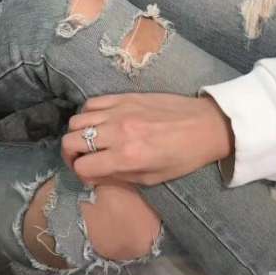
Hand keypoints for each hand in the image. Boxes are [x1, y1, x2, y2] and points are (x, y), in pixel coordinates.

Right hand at [61, 93, 233, 185]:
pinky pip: (92, 103)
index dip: (80, 174)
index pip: (82, 166)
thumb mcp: (152, 178)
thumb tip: (93, 174)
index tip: (88, 175)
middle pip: (70, 141)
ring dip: (78, 133)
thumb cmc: (182, 157)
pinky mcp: (124, 96)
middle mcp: (117, 132)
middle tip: (82, 158)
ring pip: (77, 120)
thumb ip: (118, 177)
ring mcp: (119, 111)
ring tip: (90, 139)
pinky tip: (99, 122)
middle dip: (70, 154)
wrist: (204, 125)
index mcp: (126, 157)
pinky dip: (88, 114)